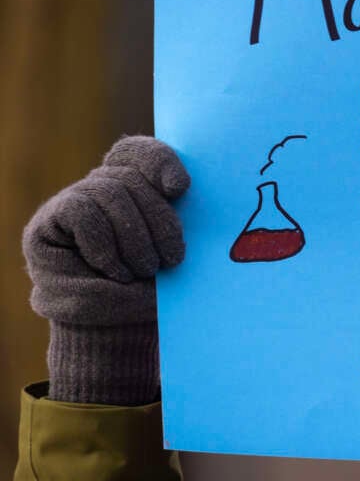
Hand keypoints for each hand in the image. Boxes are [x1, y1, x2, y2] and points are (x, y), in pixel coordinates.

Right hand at [23, 136, 189, 404]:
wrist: (113, 327)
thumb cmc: (150, 287)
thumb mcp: (171, 254)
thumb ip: (176, 224)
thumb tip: (186, 192)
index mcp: (141, 185)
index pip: (143, 153)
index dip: (160, 161)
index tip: (180, 188)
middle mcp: (108, 185)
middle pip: (133, 178)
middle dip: (160, 220)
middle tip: (172, 260)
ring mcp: (78, 198)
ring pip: (110, 192)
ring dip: (133, 236)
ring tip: (143, 271)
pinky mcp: (53, 220)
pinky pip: (82, 211)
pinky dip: (103, 242)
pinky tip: (113, 269)